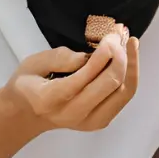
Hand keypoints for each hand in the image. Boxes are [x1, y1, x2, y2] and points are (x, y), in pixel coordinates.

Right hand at [3, 34, 139, 134]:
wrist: (28, 116)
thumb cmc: (28, 85)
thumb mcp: (32, 64)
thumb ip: (59, 58)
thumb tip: (88, 56)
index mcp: (51, 98)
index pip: (86, 76)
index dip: (104, 54)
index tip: (111, 35)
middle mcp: (74, 114)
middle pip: (110, 84)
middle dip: (120, 56)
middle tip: (119, 35)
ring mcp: (90, 121)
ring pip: (123, 92)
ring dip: (131, 65)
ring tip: (131, 44)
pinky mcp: (100, 122)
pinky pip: (123, 98)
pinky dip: (130, 76)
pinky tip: (129, 58)